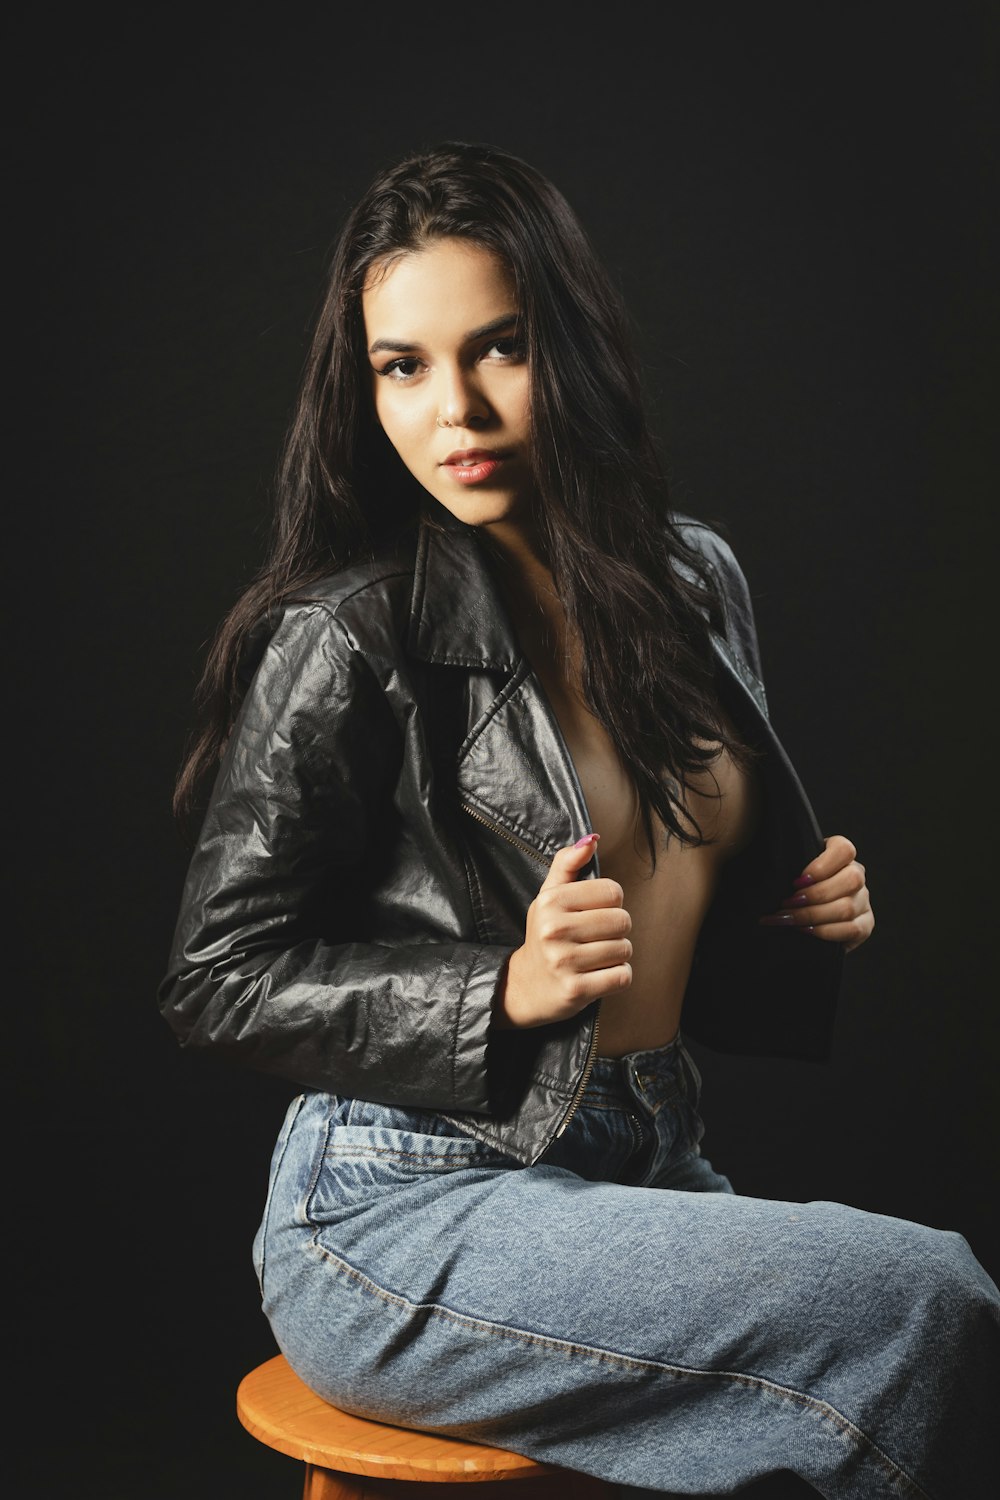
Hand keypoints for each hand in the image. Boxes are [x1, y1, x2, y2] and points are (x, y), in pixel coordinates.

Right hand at [494, 834, 632, 1028]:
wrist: (526, 986)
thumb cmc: (545, 935)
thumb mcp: (549, 896)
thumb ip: (567, 864)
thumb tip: (591, 840)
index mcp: (550, 902)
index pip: (612, 892)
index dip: (611, 903)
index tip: (594, 913)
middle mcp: (554, 930)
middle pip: (622, 921)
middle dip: (616, 931)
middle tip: (595, 938)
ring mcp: (564, 962)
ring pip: (624, 949)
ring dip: (617, 955)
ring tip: (594, 957)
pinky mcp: (576, 990)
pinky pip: (622, 976)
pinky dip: (617, 976)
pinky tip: (598, 975)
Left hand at [758, 834, 874, 952]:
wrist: (805, 912)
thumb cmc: (795, 886)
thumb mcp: (794, 869)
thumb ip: (791, 866)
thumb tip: (774, 874)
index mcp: (842, 855)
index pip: (844, 850)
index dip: (821, 866)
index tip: (797, 881)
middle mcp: (858, 875)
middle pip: (850, 880)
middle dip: (814, 895)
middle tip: (787, 903)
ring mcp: (863, 900)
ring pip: (847, 907)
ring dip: (813, 915)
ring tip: (788, 918)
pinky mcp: (865, 924)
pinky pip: (852, 929)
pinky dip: (825, 931)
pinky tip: (805, 930)